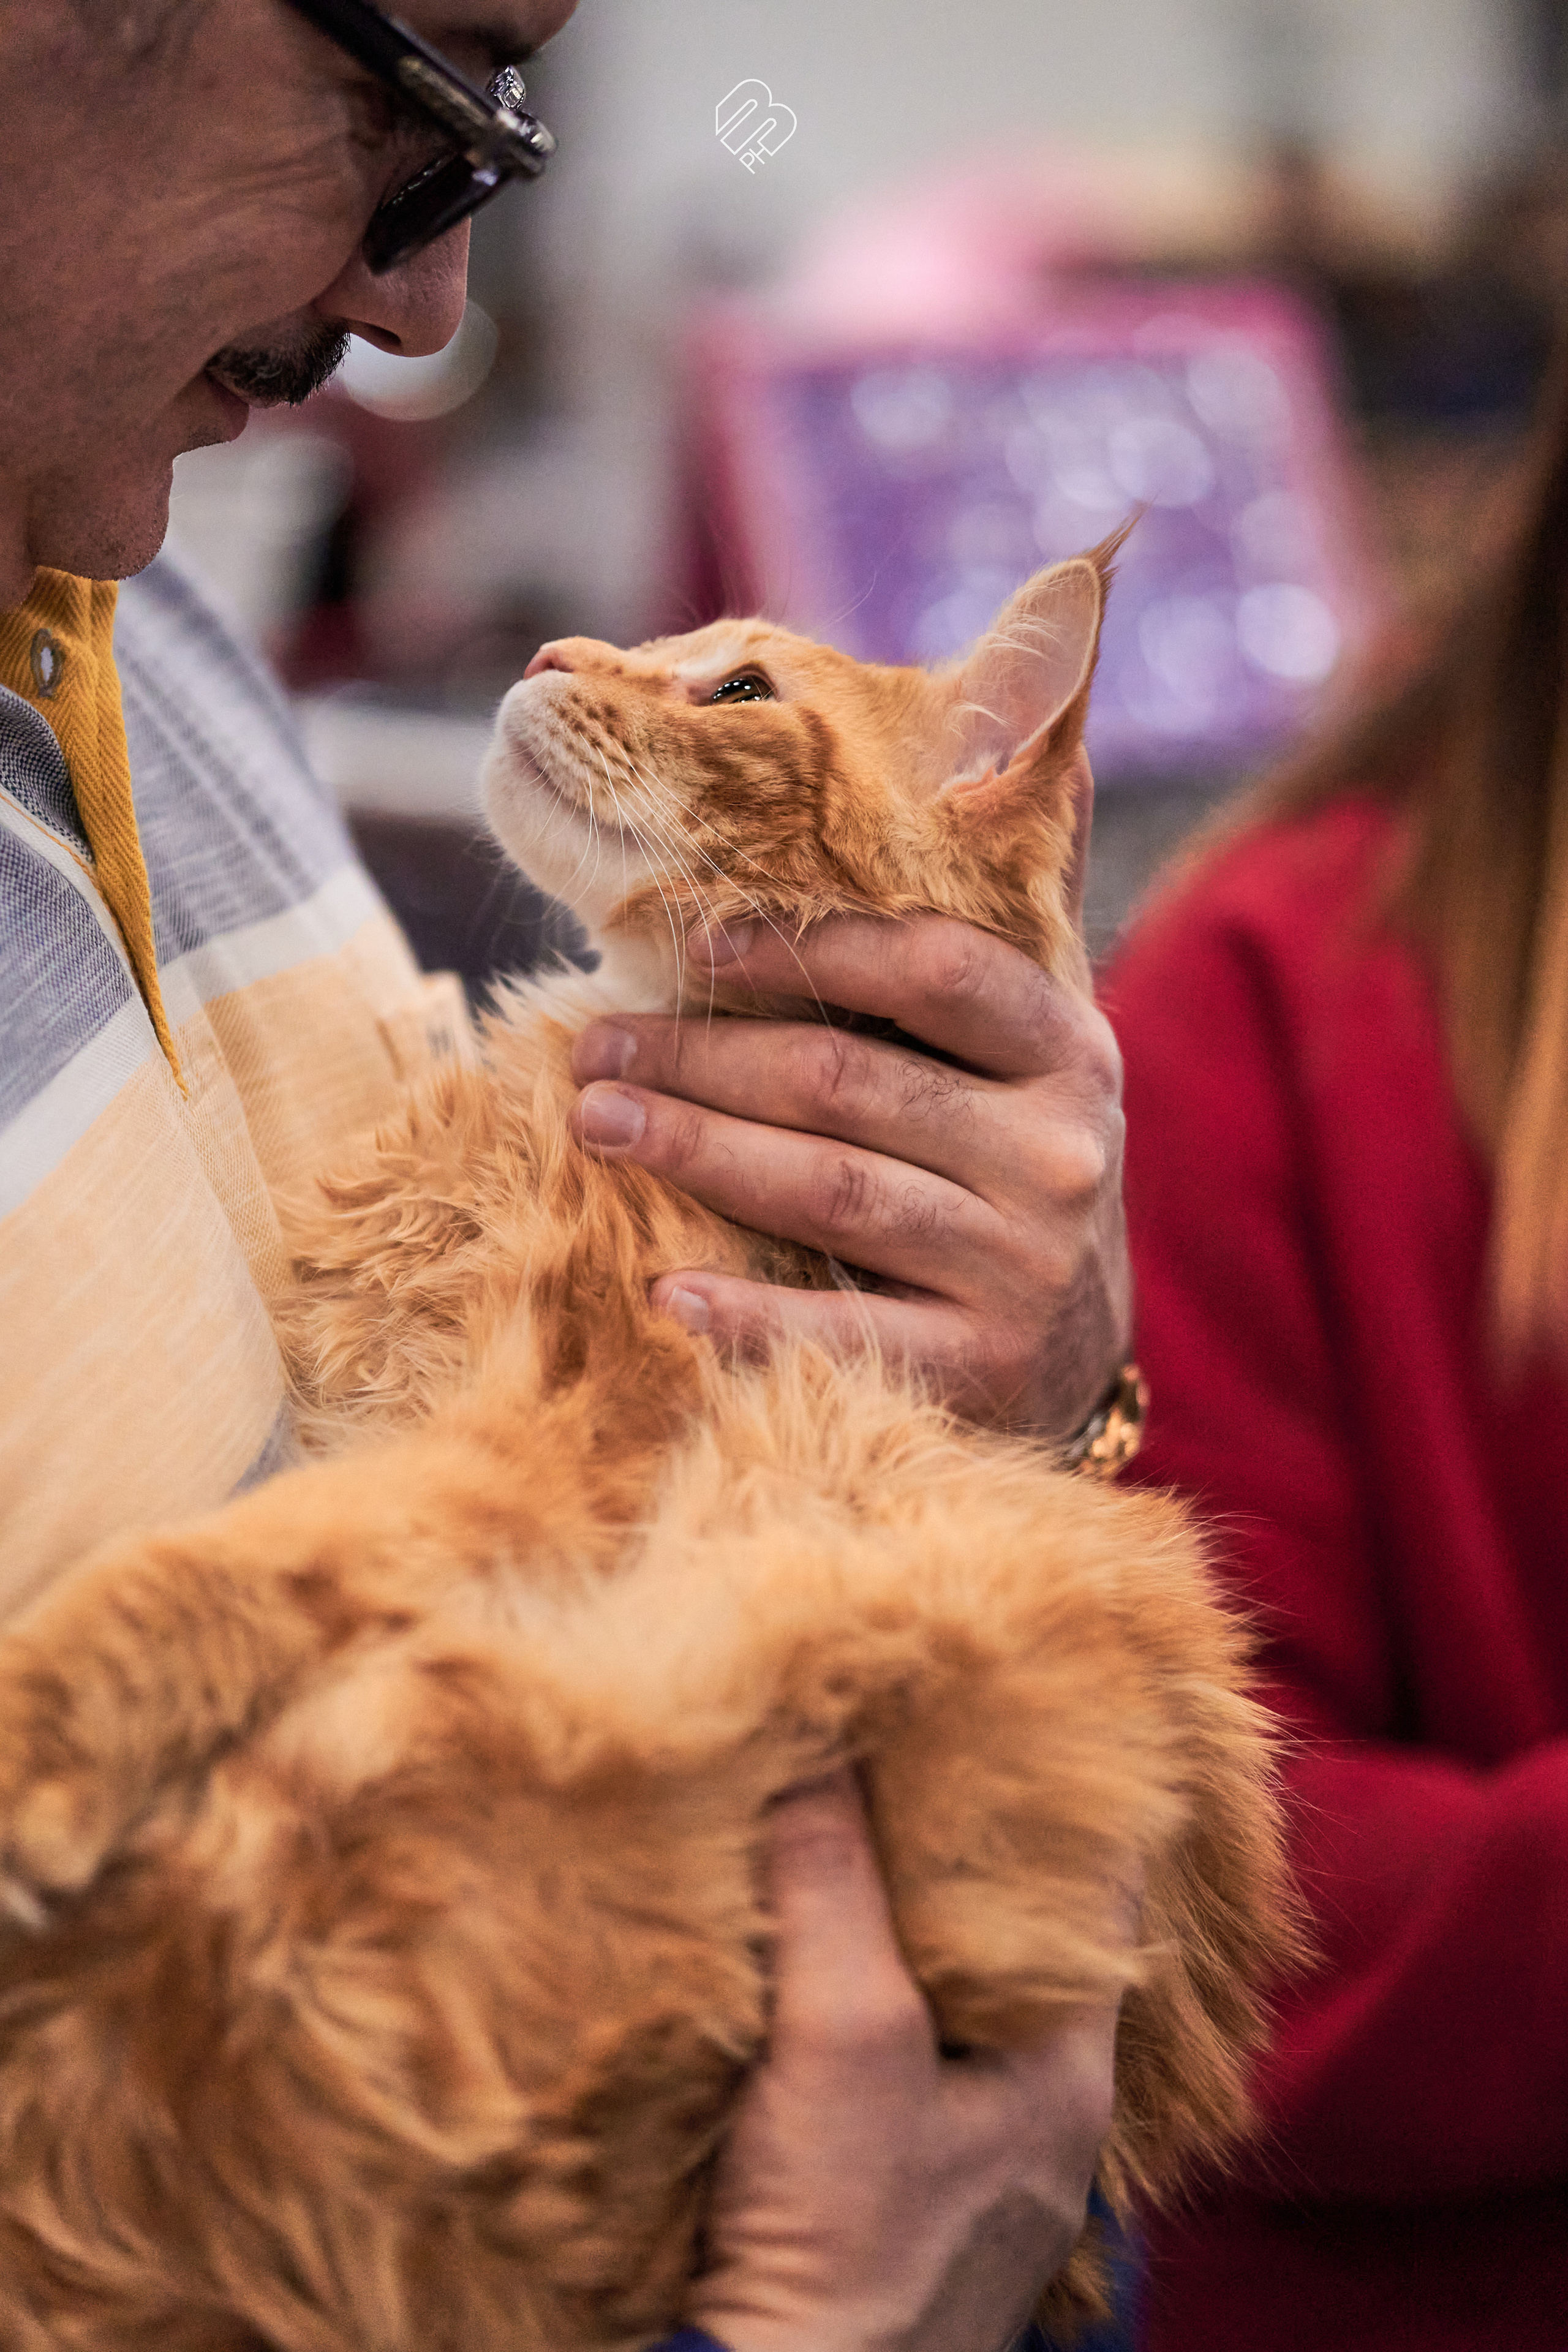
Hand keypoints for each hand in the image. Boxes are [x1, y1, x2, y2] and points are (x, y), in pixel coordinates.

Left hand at [569, 795, 1128, 1437]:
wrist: (1070, 1360)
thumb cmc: (1010, 1167)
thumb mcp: (1033, 1045)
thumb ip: (1011, 911)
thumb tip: (1035, 710)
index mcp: (1065, 1048)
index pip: (936, 969)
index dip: (810, 947)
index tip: (692, 943)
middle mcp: (1060, 1152)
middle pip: (851, 1081)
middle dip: (704, 1058)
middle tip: (591, 1048)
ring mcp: (1025, 1266)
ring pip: (833, 1189)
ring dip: (697, 1153)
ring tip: (594, 1127)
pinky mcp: (982, 1370)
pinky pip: (845, 1334)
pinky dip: (749, 1317)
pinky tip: (664, 1291)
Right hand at [686, 1774, 1117, 2351]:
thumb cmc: (842, 2253)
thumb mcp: (842, 2041)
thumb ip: (832, 1889)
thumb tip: (816, 1742)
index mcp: (1065, 2073)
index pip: (1099, 1893)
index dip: (1063, 1796)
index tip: (1017, 1704)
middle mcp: (1034, 2111)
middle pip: (1017, 1936)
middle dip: (963, 1844)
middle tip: (909, 1734)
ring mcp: (964, 2156)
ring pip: (950, 1991)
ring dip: (899, 1913)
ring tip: (847, 1810)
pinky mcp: (891, 2187)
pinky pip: (895, 2047)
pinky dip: (858, 1980)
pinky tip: (802, 1939)